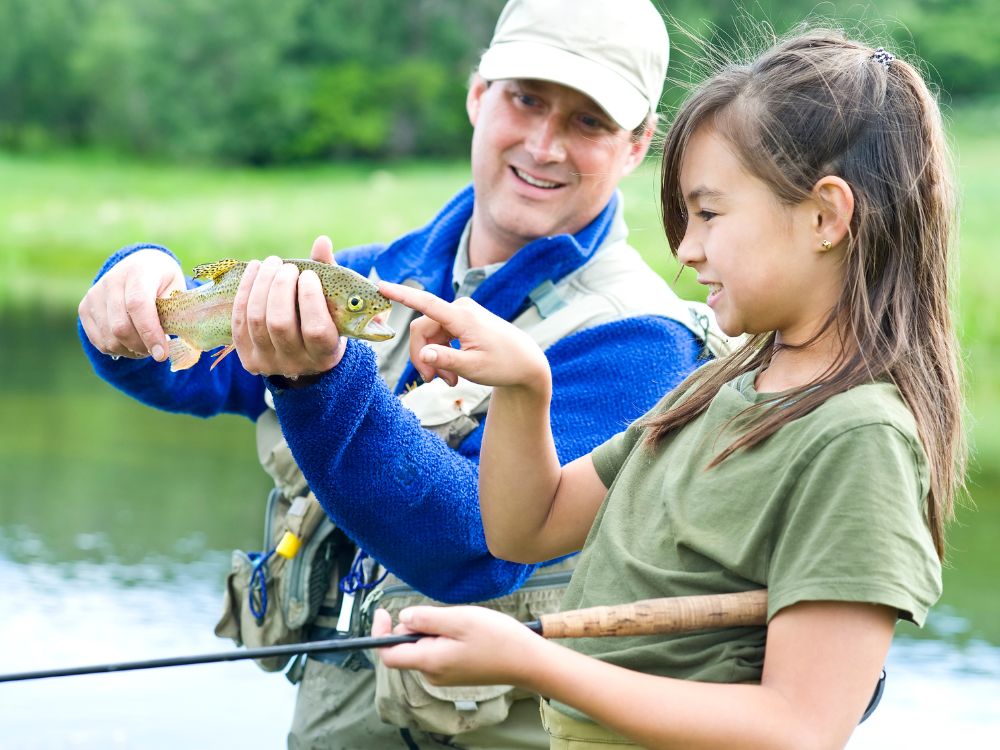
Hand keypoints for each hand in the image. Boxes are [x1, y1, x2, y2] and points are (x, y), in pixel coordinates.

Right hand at [78, 248, 183, 361]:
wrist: (139, 265)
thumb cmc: (163, 282)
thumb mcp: (177, 289)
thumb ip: (176, 312)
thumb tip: (176, 340)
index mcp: (138, 272)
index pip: (138, 305)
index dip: (150, 333)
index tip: (162, 354)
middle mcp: (111, 281)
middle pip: (121, 326)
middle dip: (142, 347)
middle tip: (157, 352)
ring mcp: (94, 294)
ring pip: (109, 338)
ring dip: (131, 351)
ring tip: (146, 346)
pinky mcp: (85, 308)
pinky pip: (99, 341)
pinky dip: (118, 350)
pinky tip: (132, 343)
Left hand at [231, 235, 345, 377]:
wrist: (304, 356)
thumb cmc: (326, 322)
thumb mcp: (334, 305)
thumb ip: (329, 275)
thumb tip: (322, 241)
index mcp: (324, 354)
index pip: (315, 329)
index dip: (310, 298)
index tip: (308, 275)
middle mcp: (296, 363)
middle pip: (280, 323)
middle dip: (280, 287)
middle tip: (288, 267)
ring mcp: (268, 362)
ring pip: (257, 319)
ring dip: (261, 284)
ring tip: (271, 263)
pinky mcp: (248, 357)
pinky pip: (240, 321)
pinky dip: (245, 291)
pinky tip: (255, 270)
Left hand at [372, 605, 546, 688]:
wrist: (527, 661)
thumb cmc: (496, 638)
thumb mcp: (459, 619)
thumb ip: (426, 619)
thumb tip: (402, 618)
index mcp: (430, 661)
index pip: (389, 654)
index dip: (380, 633)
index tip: (384, 611)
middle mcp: (432, 673)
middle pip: (407, 647)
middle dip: (417, 625)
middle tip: (446, 614)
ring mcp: (444, 675)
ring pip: (424, 646)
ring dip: (434, 630)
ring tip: (462, 622)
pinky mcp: (456, 672)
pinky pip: (438, 651)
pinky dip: (444, 637)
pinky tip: (467, 631)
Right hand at [378, 282, 549, 390]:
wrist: (526, 363)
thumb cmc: (504, 365)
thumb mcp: (473, 368)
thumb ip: (446, 360)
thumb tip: (423, 355)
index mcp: (462, 317)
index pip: (425, 303)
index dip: (401, 295)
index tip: (380, 286)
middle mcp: (460, 309)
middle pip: (422, 330)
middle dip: (424, 356)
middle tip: (433, 382)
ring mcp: (461, 314)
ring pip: (430, 335)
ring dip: (435, 359)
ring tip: (449, 381)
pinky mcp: (462, 321)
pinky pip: (440, 336)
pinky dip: (442, 354)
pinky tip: (452, 373)